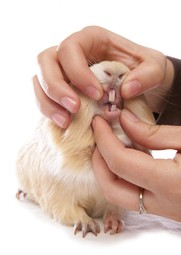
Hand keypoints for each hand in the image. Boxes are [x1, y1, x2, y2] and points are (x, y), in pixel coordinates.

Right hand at [33, 26, 172, 127]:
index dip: (77, 71)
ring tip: (66, 122)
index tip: (97, 94)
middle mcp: (70, 53)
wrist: (137, 84)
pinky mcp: (60, 90)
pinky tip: (64, 123)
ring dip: (48, 103)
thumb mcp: (155, 68)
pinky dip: (49, 111)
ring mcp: (61, 71)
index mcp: (90, 39)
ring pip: (39, 81)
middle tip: (75, 109)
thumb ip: (147, 75)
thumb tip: (125, 90)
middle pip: (45, 61)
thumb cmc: (143, 71)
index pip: (70, 48)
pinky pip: (43, 97)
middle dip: (56, 87)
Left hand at [92, 110, 180, 221]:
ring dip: (107, 169)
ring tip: (109, 142)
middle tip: (99, 135)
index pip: (120, 163)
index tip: (98, 121)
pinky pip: (132, 195)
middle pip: (111, 188)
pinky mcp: (164, 209)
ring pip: (119, 195)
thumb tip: (123, 121)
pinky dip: (122, 175)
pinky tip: (127, 154)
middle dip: (98, 161)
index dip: (104, 139)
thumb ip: (153, 133)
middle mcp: (163, 204)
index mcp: (171, 183)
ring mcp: (164, 211)